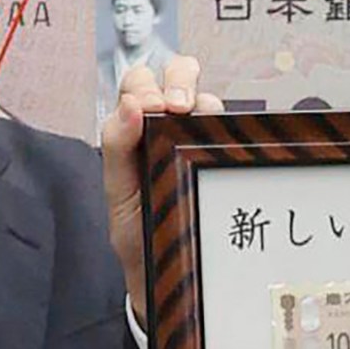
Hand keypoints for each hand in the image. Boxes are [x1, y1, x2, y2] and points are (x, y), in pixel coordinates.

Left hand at [102, 58, 222, 329]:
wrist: (166, 274)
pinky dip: (229, 124)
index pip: (139, 82)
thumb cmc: (138, 231)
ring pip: (208, 97)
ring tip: (198, 119)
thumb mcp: (118, 191)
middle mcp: (168, 126)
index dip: (145, 86)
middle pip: (177, 73)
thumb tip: (130, 106)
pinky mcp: (223, 158)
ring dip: (204, 100)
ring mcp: (198, 141)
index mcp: (134, 129)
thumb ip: (117, 147)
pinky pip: (232, 129)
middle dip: (179, 78)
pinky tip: (221, 138)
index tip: (150, 109)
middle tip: (178, 105)